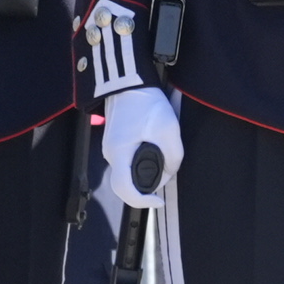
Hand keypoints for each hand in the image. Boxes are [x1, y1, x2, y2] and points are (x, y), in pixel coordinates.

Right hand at [96, 86, 181, 202]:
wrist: (129, 82)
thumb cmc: (145, 103)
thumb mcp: (168, 130)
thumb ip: (173, 157)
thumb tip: (170, 171)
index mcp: (120, 154)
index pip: (125, 190)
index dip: (143, 201)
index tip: (158, 201)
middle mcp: (111, 154)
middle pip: (126, 185)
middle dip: (148, 187)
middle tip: (168, 173)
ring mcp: (111, 148)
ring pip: (127, 173)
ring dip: (147, 173)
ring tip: (164, 155)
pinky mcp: (115, 142)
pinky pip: (127, 162)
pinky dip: (141, 163)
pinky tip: (154, 149)